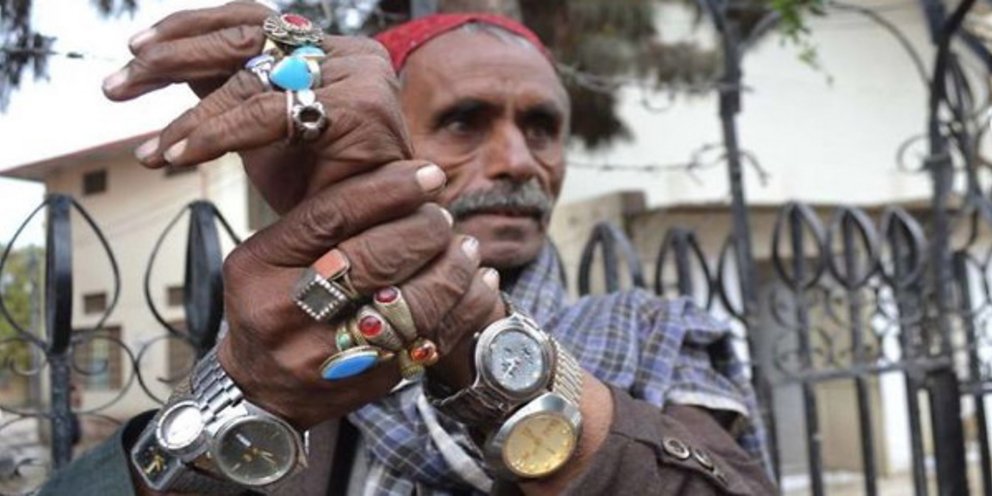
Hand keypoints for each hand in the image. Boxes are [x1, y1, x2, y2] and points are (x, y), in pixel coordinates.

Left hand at [104, 1, 409, 212]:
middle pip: (248, 37)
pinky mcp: (362, 108)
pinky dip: (218, 132)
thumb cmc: (320, 188)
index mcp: (330, 50)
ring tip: (153, 146)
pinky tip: (180, 153)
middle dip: (173, 58)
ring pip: (253, 78)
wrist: (370, 238)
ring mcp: (360, 76)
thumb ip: (228, 92)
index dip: (189, 29)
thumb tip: (167, 61)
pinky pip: (270, 114)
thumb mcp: (261, 133)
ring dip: (191, 113)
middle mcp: (350, 52)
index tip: (135, 51)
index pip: (253, 20)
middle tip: (117, 85)